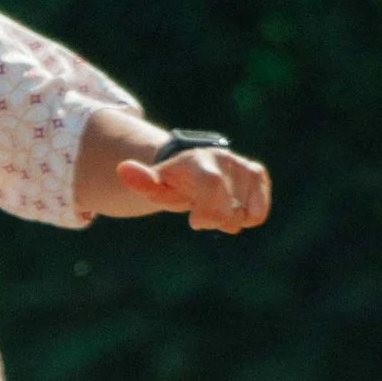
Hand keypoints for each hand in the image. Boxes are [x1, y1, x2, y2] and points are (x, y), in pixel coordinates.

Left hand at [109, 142, 272, 233]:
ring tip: (216, 210)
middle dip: (215, 221)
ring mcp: (242, 166)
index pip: (211, 185)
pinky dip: (248, 218)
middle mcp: (223, 158)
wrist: (193, 168)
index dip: (208, 210)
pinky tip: (233, 212)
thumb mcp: (155, 184)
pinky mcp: (256, 174)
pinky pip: (259, 211)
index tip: (194, 222)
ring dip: (231, 221)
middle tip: (200, 219)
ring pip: (247, 212)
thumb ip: (141, 180)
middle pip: (229, 207)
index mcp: (198, 160)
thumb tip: (122, 170)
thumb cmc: (172, 182)